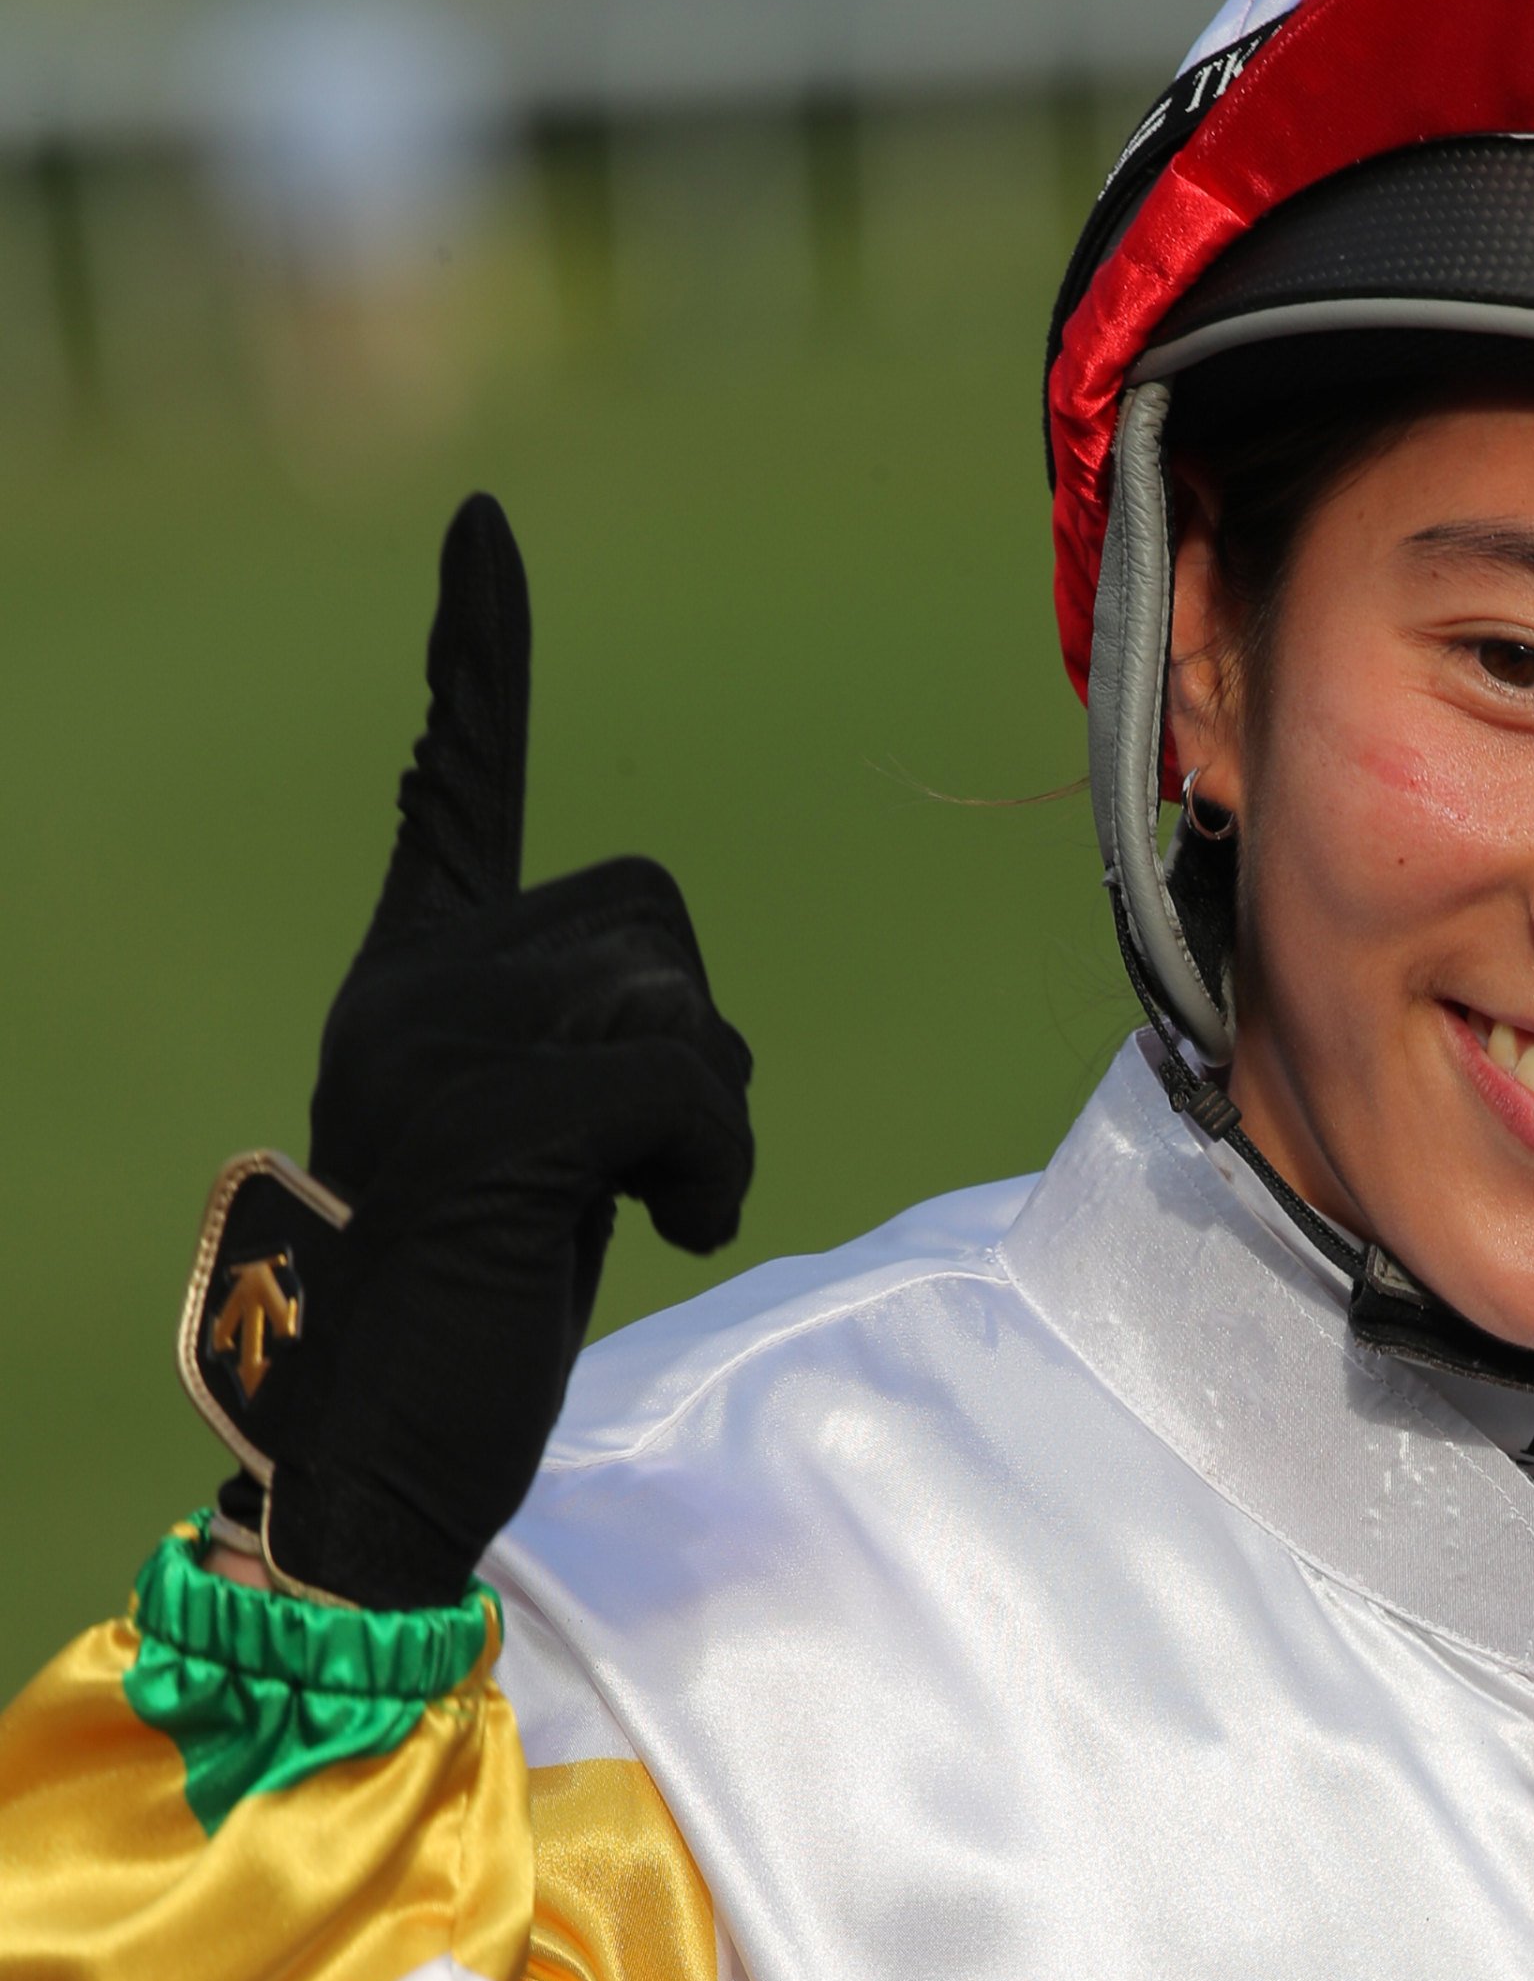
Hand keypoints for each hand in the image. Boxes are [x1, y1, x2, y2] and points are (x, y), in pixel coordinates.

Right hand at [224, 493, 751, 1607]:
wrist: (373, 1451)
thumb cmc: (464, 1319)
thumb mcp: (524, 1153)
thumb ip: (572, 1051)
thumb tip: (675, 1035)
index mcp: (409, 982)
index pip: (457, 785)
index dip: (478, 660)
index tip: (485, 528)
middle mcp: (414, 985)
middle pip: (652, 913)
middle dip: (691, 1038)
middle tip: (636, 1166)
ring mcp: (447, 1041)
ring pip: (682, 1004)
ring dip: (707, 1122)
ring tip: (634, 1213)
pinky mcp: (504, 1114)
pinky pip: (689, 1084)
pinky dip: (713, 1165)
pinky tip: (667, 1232)